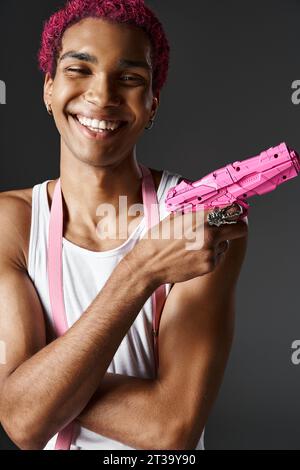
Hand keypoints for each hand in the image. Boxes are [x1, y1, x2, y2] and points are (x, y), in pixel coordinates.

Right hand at [126, 206, 247, 284]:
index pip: (231, 208)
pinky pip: (218, 256)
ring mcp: (211, 251)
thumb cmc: (157, 239)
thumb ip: (194, 210)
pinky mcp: (209, 265)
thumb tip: (209, 202)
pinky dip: (210, 255)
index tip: (235, 210)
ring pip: (227, 244)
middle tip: (230, 226)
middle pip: (240, 228)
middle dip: (237, 226)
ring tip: (197, 244)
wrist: (148, 264)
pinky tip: (193, 255)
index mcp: (200, 216)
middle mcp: (209, 233)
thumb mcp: (173, 217)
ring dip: (218, 243)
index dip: (235, 209)